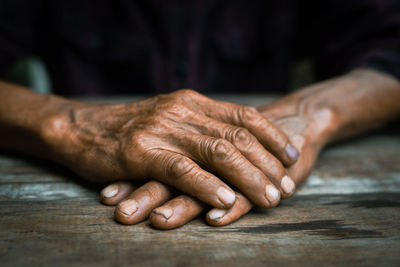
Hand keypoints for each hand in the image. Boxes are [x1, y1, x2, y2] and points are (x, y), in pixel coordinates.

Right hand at [43, 89, 298, 210]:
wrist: (82, 129)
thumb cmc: (130, 128)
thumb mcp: (170, 118)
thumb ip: (199, 125)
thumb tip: (234, 142)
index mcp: (191, 101)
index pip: (243, 115)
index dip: (271, 136)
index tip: (291, 155)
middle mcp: (181, 110)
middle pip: (236, 136)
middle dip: (266, 164)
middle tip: (285, 188)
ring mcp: (162, 130)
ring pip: (216, 152)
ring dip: (247, 178)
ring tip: (268, 198)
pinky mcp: (141, 152)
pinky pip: (182, 169)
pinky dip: (207, 186)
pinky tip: (225, 201)